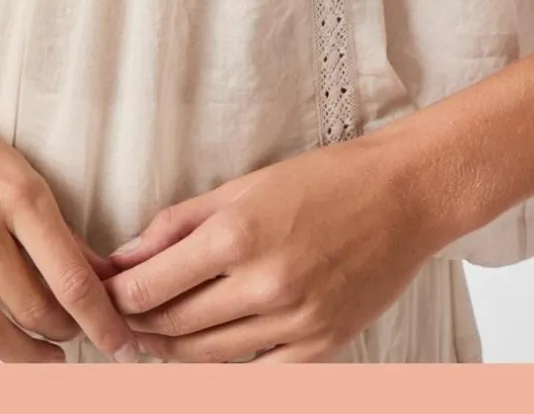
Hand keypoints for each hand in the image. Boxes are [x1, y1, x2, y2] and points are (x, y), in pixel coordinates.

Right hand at [0, 139, 139, 362]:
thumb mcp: (29, 182)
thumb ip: (64, 233)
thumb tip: (105, 281)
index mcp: (23, 199)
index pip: (72, 279)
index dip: (102, 321)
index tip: (123, 346)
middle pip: (38, 310)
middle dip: (71, 332)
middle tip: (91, 336)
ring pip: (0, 332)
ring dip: (33, 352)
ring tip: (55, 355)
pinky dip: (2, 345)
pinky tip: (18, 345)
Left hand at [104, 136, 441, 362]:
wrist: (406, 194)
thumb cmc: (329, 178)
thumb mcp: (247, 184)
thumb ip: (181, 222)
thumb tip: (125, 257)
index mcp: (238, 234)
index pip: (147, 288)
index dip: (117, 297)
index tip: (108, 294)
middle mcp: (263, 283)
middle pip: (171, 327)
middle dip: (140, 324)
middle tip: (128, 317)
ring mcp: (293, 321)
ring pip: (204, 358)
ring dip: (173, 351)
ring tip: (162, 333)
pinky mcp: (319, 345)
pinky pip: (254, 373)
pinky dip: (225, 367)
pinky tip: (214, 348)